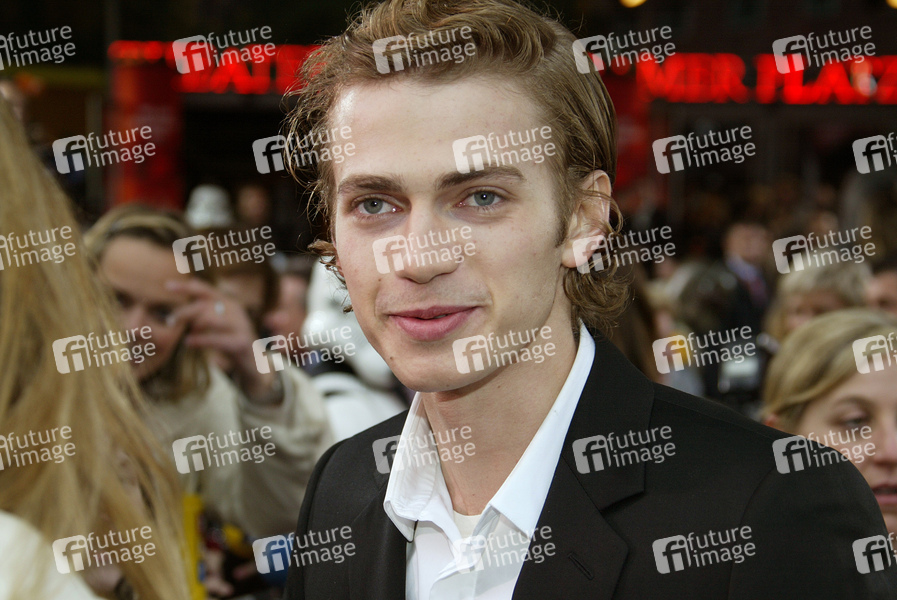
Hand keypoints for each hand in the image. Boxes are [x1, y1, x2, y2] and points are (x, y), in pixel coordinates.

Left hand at [166, 279, 277, 402]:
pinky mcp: (241, 342)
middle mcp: (236, 310)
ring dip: (193, 324)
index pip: (206, 290)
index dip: (187, 287)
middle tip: (170, 321)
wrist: (254, 362)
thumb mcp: (219, 323)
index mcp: (228, 303)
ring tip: (182, 333)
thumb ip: (204, 312)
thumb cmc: (230, 341)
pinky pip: (217, 339)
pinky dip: (201, 340)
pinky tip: (189, 342)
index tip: (167, 286)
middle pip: (205, 304)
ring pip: (210, 319)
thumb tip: (184, 300)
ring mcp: (240, 326)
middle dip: (185, 311)